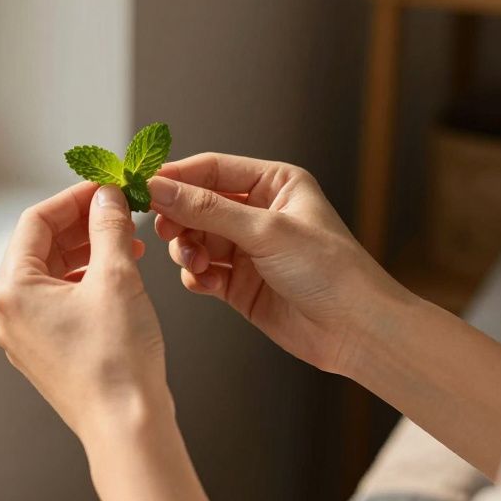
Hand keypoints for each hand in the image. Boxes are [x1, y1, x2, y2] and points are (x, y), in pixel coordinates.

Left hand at [0, 182, 170, 439]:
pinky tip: (119, 275)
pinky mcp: (46, 352)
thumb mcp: (117, 277)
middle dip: (83, 225)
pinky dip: (87, 281)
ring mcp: (24, 336)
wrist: (127, 428)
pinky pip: (60, 301)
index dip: (75, 198)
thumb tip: (106, 197)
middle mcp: (8, 313)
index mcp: (12, 290)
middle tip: (120, 210)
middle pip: (41, 247)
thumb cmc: (117, 362)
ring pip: (53, 274)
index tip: (106, 187)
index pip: (36, 221)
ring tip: (128, 242)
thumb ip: (109, 228)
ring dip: (89, 252)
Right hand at [149, 153, 415, 375]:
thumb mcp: (265, 231)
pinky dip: (196, 275)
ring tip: (198, 263)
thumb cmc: (330, 270)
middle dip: (179, 219)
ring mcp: (249, 249)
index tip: (142, 188)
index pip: (212, 169)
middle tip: (165, 232)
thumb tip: (158, 189)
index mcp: (275, 183)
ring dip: (187, 250)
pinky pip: (202, 271)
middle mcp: (259, 212)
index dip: (176, 177)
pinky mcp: (241, 284)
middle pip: (197, 204)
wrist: (357, 331)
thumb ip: (207, 209)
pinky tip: (206, 283)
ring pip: (195, 239)